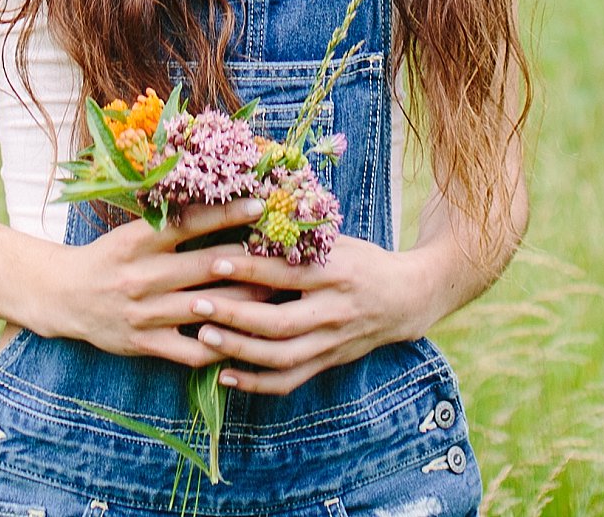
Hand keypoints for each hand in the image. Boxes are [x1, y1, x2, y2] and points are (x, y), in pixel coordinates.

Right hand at [32, 200, 295, 366]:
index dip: (226, 212)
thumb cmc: (108, 257)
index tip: (259, 203)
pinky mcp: (145, 344)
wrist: (64, 296)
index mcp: (137, 241)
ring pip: (207, 308)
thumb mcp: (131, 231)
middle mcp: (142, 276)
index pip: (187, 223)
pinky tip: (248, 339)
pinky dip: (222, 345)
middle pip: (207, 267)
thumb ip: (169, 222)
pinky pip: (191, 350)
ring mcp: (144, 313)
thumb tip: (220, 201)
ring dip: (246, 301)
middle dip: (250, 260)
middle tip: (287, 252)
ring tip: (281, 294)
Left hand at [180, 238, 443, 396]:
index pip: (288, 273)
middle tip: (197, 302)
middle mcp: (335, 310)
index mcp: (338, 272)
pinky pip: (290, 380)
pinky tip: (225, 376)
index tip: (215, 259)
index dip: (251, 267)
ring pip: (281, 356)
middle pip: (280, 322)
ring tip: (202, 337)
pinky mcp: (328, 363)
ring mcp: (332, 342)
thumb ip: (298, 239)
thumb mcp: (337, 241)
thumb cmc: (361, 260)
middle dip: (235, 314)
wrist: (406, 299)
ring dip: (239, 350)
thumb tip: (244, 220)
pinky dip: (256, 383)